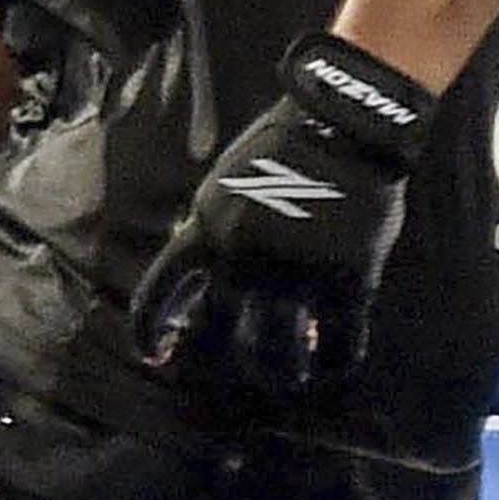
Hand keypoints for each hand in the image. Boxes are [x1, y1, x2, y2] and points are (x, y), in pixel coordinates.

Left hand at [128, 32, 436, 400]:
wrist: (344, 123)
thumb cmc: (283, 145)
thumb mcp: (225, 182)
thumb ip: (211, 229)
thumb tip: (202, 278)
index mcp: (205, 231)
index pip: (158, 293)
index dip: (151, 331)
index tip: (157, 354)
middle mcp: (242, 261)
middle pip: (216, 336)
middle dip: (219, 359)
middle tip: (235, 366)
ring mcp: (295, 274)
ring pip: (278, 354)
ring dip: (283, 372)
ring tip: (292, 376)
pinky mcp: (347, 279)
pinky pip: (343, 342)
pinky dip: (339, 360)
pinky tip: (337, 361)